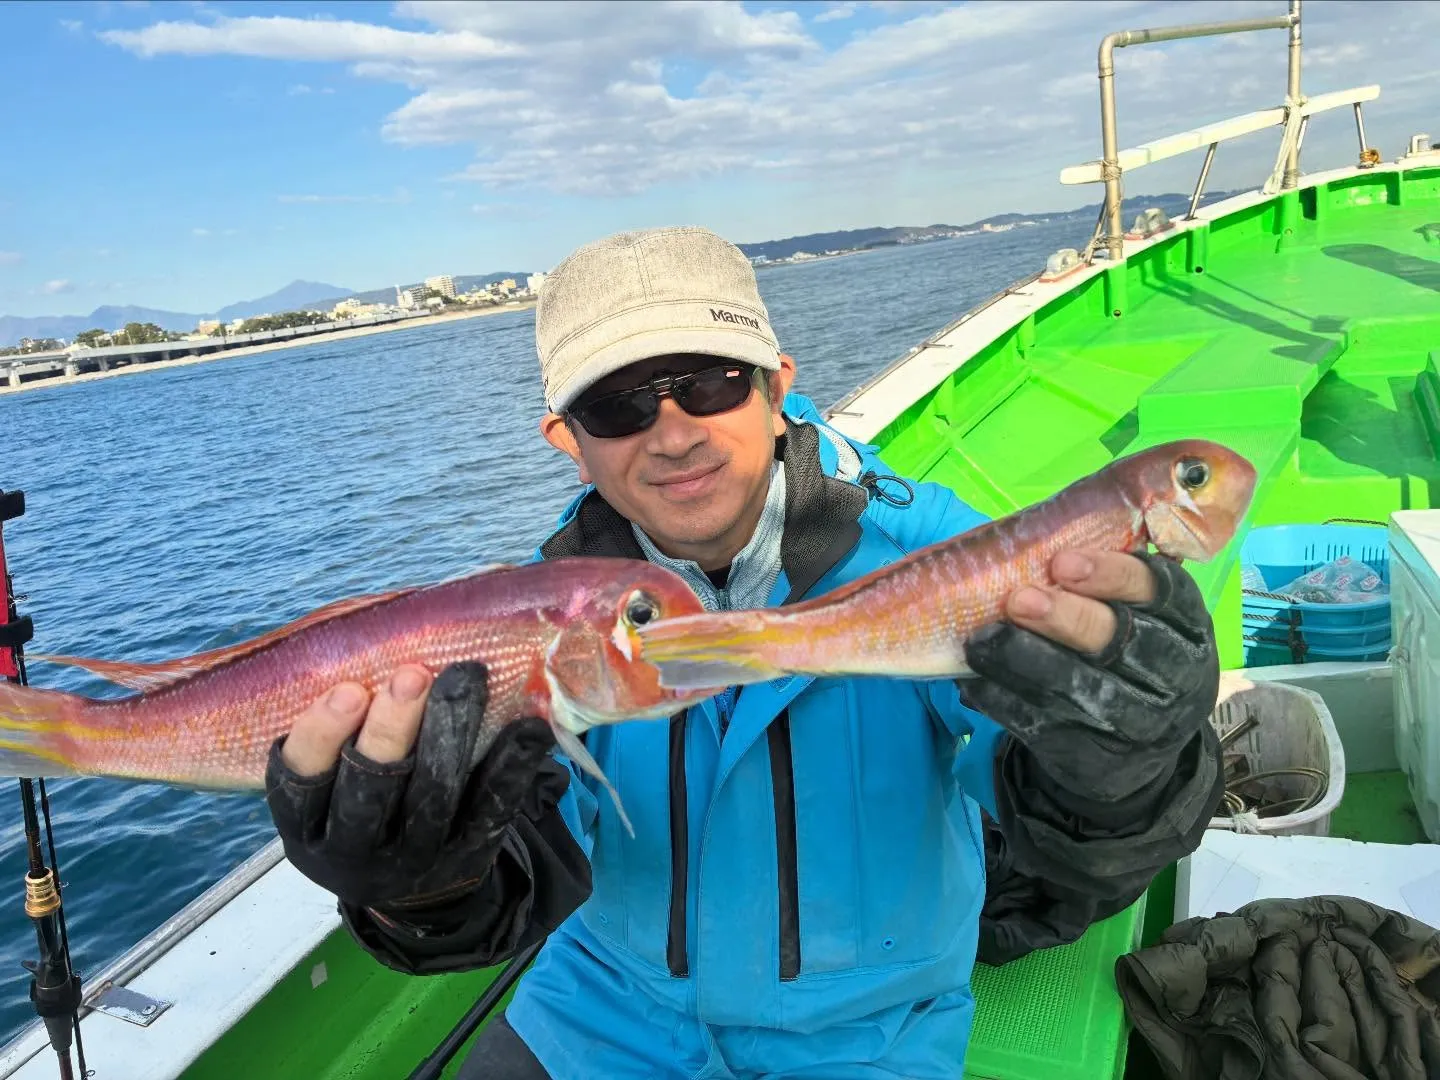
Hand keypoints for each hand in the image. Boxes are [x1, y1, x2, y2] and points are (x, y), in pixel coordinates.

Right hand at [264, 661, 558, 915]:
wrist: (413, 887)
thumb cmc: (365, 801)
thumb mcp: (332, 780)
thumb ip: (342, 727)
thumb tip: (379, 636)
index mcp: (307, 824)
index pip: (301, 781)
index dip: (320, 734)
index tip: (347, 690)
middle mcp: (353, 848)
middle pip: (368, 788)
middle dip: (390, 729)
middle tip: (412, 675)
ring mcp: (412, 859)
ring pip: (431, 797)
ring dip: (450, 734)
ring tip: (467, 677)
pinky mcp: (465, 860)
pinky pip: (489, 810)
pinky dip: (510, 766)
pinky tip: (527, 727)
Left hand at [962, 550, 1218, 801]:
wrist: (1132, 753)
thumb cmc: (1125, 657)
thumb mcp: (1137, 618)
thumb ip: (1101, 583)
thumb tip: (1026, 541)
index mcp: (1187, 625)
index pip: (1163, 591)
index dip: (1114, 574)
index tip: (1062, 562)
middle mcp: (1175, 674)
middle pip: (1124, 642)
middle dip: (1068, 618)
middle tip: (1018, 598)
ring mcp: (1140, 722)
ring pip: (1082, 688)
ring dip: (1027, 659)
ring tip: (984, 637)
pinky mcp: (1096, 756)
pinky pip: (1045, 724)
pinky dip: (1005, 700)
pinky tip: (976, 679)